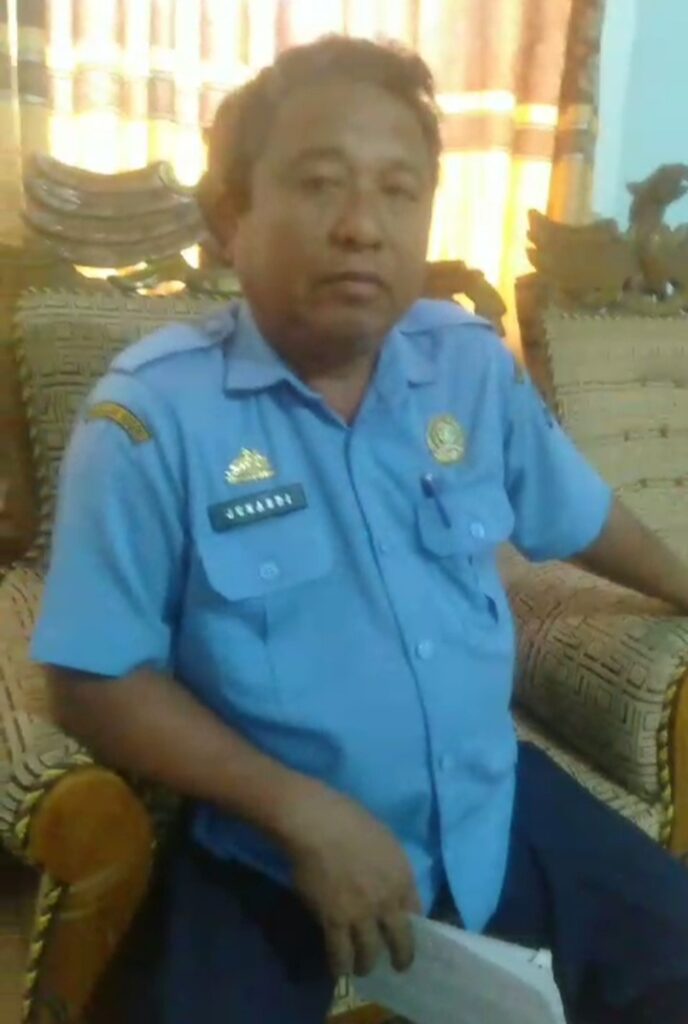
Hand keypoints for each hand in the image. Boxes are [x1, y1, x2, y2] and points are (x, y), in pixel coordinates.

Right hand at [282, 783, 420, 977]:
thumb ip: (390, 865)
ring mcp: (361, 914)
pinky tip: (339, 971)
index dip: (414, 926)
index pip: (417, 912)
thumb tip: (387, 881)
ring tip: (363, 969)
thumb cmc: (348, 818)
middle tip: (399, 966)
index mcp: (402, 876)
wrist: (316, 823)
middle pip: (400, 939)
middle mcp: (387, 901)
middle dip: (401, 957)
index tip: (409, 933)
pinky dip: (340, 965)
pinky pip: (339, 953)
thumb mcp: (384, 839)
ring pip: (370, 953)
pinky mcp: (333, 921)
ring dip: (367, 964)